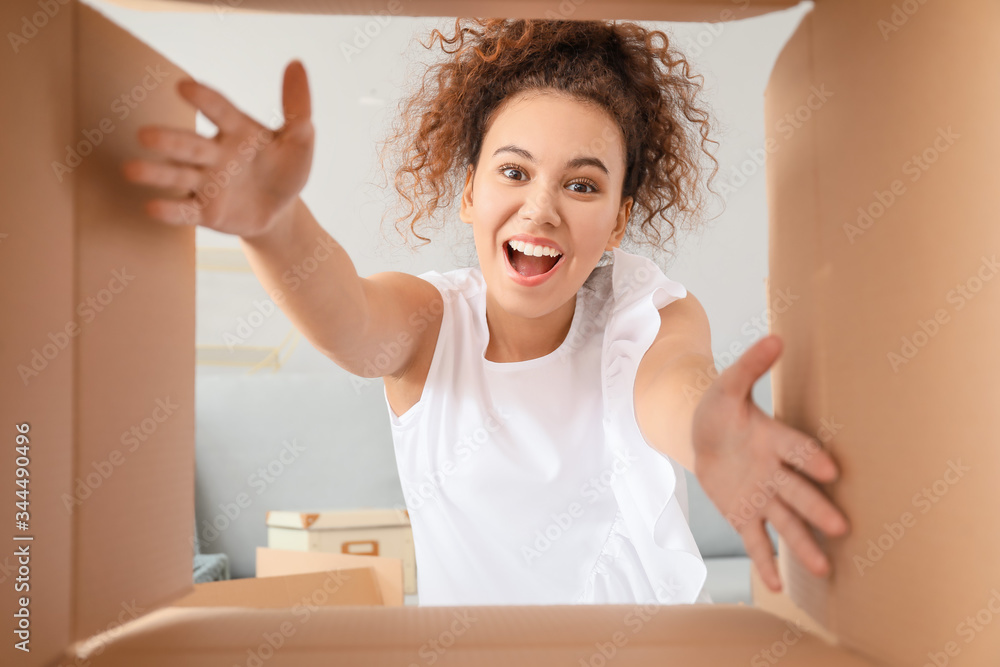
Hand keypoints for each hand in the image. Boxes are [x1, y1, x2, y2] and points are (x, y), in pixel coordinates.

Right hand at [121, 59, 314, 237]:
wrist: (280, 212)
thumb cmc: (285, 169)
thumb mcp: (300, 142)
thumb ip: (298, 107)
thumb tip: (296, 64)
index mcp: (237, 131)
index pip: (219, 111)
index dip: (205, 100)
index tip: (184, 86)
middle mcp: (214, 153)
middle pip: (189, 145)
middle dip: (169, 140)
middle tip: (144, 135)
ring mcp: (206, 182)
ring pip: (178, 175)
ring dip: (156, 173)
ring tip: (131, 170)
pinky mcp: (203, 211)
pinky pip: (184, 210)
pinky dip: (169, 211)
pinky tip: (151, 207)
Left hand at [691, 334, 849, 591]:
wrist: (699, 433)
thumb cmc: (719, 408)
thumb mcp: (727, 386)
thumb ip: (750, 366)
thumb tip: (776, 338)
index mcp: (774, 440)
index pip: (796, 450)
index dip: (811, 460)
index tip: (830, 471)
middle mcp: (774, 472)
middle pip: (797, 492)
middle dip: (817, 508)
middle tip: (840, 527)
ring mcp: (761, 496)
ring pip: (784, 522)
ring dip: (802, 543)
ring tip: (823, 566)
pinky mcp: (744, 515)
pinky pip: (756, 540)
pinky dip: (765, 561)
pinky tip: (776, 584)